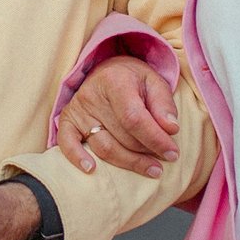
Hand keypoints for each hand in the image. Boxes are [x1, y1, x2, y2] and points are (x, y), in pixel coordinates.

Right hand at [56, 54, 179, 178]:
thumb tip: (171, 129)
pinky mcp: (68, 120)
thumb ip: (164, 104)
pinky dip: (77, 158)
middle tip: (165, 160)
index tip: (173, 153)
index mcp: (115, 81)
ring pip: (103, 146)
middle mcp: (92, 95)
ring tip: (150, 169)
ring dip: (128, 162)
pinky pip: (67, 142)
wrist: (108, 70)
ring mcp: (78, 109)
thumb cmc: (134, 79)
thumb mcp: (154, 82)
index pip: (134, 118)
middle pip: (121, 136)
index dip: (155, 139)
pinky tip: (91, 169)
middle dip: (146, 152)